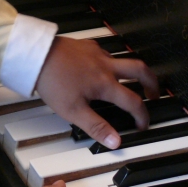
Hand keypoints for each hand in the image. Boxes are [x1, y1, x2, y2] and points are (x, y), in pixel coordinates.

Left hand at [35, 37, 158, 148]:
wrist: (34, 54)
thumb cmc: (52, 81)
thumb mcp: (72, 110)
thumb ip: (96, 126)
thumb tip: (116, 142)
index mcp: (105, 84)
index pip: (133, 102)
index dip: (142, 116)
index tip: (142, 124)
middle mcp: (106, 65)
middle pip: (140, 70)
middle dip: (152, 83)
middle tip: (153, 94)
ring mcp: (96, 52)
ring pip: (123, 59)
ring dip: (131, 70)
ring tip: (128, 81)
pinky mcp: (85, 44)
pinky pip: (105, 51)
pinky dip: (110, 60)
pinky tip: (101, 66)